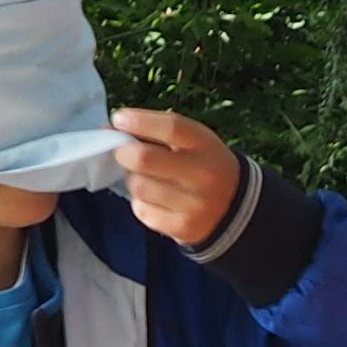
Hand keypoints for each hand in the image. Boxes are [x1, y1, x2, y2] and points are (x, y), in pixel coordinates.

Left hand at [109, 106, 243, 245]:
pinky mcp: (182, 228)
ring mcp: (193, 205)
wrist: (235, 206)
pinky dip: (140, 202)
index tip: (119, 118)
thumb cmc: (203, 164)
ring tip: (145, 178)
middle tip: (121, 151)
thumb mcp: (194, 142)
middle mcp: (203, 175)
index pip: (171, 128)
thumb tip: (111, 128)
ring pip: (139, 187)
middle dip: (123, 152)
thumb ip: (160, 133)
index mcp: (206, 145)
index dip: (140, 121)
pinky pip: (142, 210)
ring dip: (133, 179)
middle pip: (145, 159)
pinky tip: (154, 199)